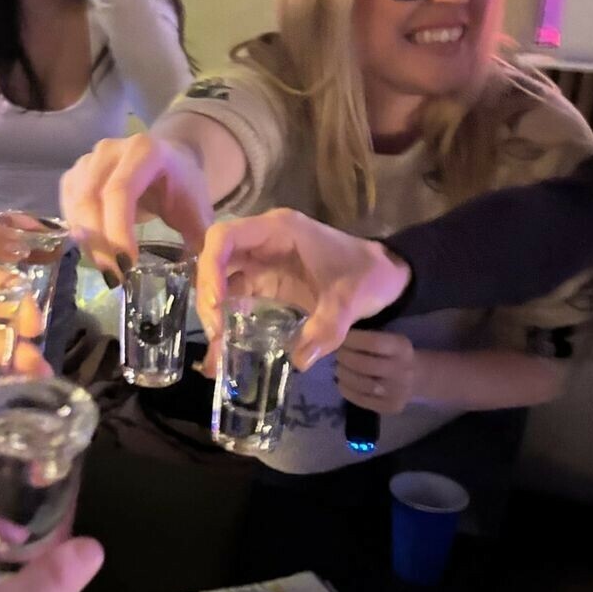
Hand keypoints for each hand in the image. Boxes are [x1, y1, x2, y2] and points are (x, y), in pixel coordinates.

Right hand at [59, 133, 211, 277]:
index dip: (118, 231)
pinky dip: (79, 235)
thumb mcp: (197, 208)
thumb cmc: (182, 184)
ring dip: (88, 243)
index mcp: (144, 151)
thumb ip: (200, 240)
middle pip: (91, 199)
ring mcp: (88, 161)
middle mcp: (110, 150)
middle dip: (100, 244)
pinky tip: (97, 254)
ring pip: (76, 206)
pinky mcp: (75, 174)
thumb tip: (203, 282)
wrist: (167, 158)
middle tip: (115, 278)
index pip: (120, 191)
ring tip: (108, 270)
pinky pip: (68, 208)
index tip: (127, 265)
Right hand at [196, 209, 411, 369]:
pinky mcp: (265, 282)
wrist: (385, 277)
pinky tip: (223, 346)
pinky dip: (226, 319)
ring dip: (213, 309)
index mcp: (278, 230)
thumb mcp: (351, 300)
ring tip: (217, 346)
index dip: (210, 268)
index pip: (225, 237)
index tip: (216, 303)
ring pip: (220, 279)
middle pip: (216, 259)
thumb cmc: (367, 275)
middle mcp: (262, 241)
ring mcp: (261, 261)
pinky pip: (235, 296)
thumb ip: (328, 328)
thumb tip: (300, 360)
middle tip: (215, 332)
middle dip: (207, 294)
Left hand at [336, 329, 417, 413]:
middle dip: (344, 358)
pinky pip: (361, 399)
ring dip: (343, 374)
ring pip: (361, 384)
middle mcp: (402, 370)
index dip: (352, 340)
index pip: (373, 342)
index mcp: (402, 348)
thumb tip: (337, 338)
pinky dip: (346, 389)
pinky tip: (342, 382)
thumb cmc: (393, 353)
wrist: (416, 377)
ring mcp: (397, 391)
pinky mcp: (390, 406)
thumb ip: (367, 339)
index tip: (341, 338)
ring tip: (339, 368)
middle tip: (337, 354)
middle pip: (364, 365)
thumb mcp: (389, 339)